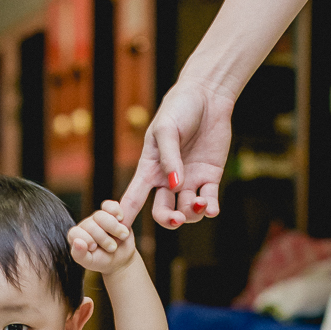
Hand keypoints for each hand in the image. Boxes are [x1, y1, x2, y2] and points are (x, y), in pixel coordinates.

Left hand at [68, 201, 135, 275]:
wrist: (121, 258)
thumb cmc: (102, 260)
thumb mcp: (90, 262)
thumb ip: (80, 255)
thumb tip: (77, 242)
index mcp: (77, 236)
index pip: (75, 232)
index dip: (86, 239)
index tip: (94, 247)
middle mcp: (86, 225)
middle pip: (90, 225)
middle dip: (103, 238)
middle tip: (112, 248)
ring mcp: (98, 217)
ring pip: (101, 216)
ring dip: (114, 228)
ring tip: (121, 236)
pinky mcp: (110, 212)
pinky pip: (110, 205)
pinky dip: (116, 212)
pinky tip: (121, 219)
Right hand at [119, 79, 234, 228]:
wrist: (207, 96)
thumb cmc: (179, 108)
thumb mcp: (166, 129)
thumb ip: (169, 158)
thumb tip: (174, 186)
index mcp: (150, 169)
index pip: (134, 197)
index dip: (126, 215)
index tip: (120, 234)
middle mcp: (168, 180)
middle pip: (163, 211)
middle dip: (169, 220)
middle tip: (176, 219)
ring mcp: (190, 180)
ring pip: (186, 210)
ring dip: (191, 213)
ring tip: (199, 203)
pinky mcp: (209, 177)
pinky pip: (208, 201)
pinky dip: (210, 208)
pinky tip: (210, 208)